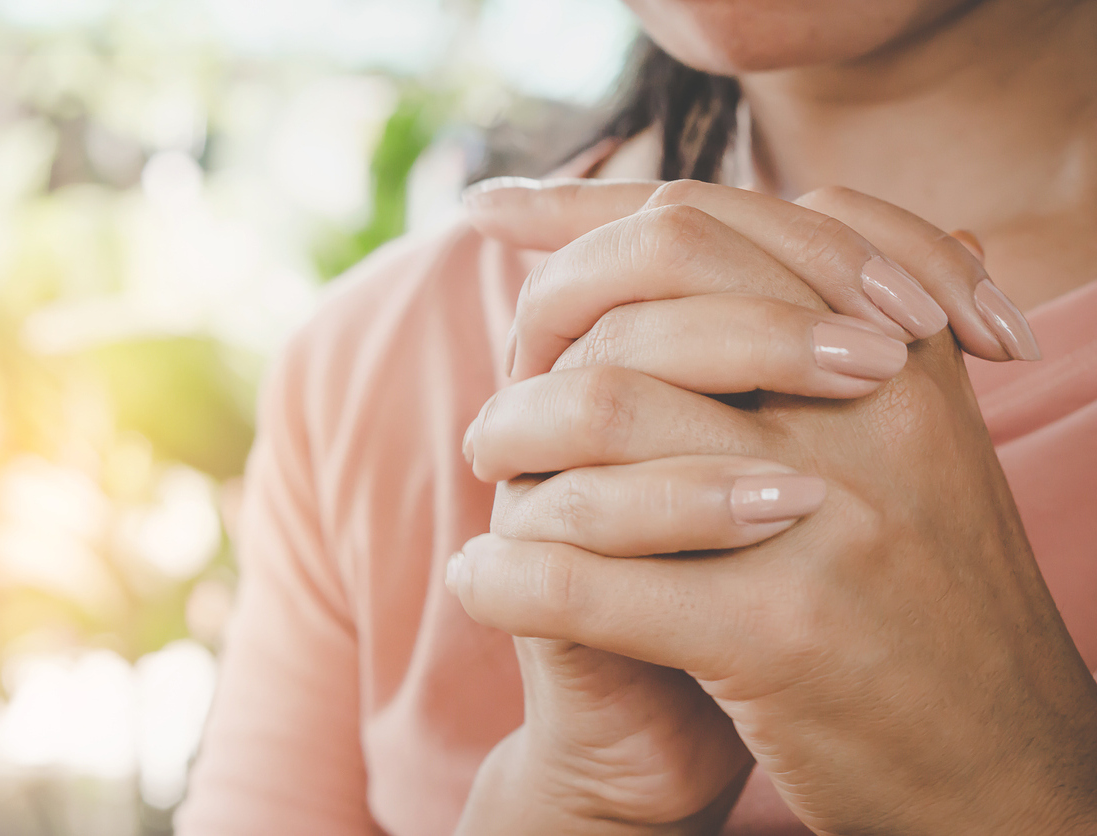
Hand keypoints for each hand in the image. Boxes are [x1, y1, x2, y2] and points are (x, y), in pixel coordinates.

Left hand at [452, 183, 1096, 833]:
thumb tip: (778, 216)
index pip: (715, 222)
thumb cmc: (932, 594)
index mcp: (893, 346)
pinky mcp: (781, 632)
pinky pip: (588, 583)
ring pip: (606, 410)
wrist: (1006, 761)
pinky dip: (508, 580)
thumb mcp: (915, 441)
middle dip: (542, 315)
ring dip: (510, 434)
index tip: (488, 210)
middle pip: (658, 279)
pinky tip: (479, 584)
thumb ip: (839, 334)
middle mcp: (870, 403)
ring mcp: (827, 514)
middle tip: (499, 380)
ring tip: (486, 467)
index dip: (582, 205)